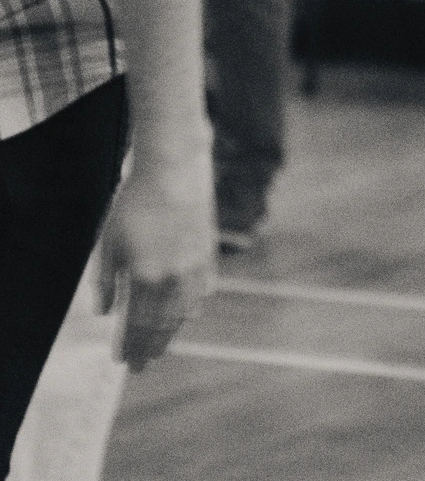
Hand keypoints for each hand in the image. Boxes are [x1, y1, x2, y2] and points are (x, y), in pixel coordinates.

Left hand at [98, 151, 214, 368]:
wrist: (174, 168)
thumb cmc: (134, 202)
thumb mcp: (108, 241)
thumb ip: (106, 281)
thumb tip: (104, 313)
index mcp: (145, 276)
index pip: (136, 324)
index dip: (129, 345)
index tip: (122, 362)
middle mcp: (174, 277)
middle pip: (162, 325)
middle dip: (150, 348)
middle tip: (142, 366)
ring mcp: (195, 265)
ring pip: (185, 311)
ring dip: (172, 333)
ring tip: (163, 347)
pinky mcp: (209, 251)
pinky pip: (204, 290)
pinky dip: (195, 306)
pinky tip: (191, 314)